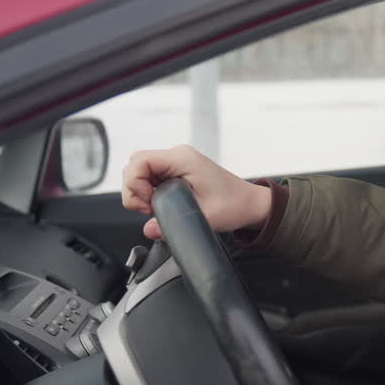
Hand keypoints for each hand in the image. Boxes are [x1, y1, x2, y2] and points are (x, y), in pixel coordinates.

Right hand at [121, 145, 270, 239]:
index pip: (139, 161)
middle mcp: (177, 155)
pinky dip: (148, 191)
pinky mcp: (177, 170)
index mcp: (182, 158)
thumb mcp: (204, 217)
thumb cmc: (234, 205)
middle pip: (135, 164)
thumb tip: (149, 229)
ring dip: (140, 191)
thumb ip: (173, 223)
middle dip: (134, 189)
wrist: (250, 204)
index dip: (135, 184)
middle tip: (150, 209)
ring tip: (156, 208)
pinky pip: (151, 176)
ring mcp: (176, 162)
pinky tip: (161, 204)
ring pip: (140, 170)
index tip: (148, 203)